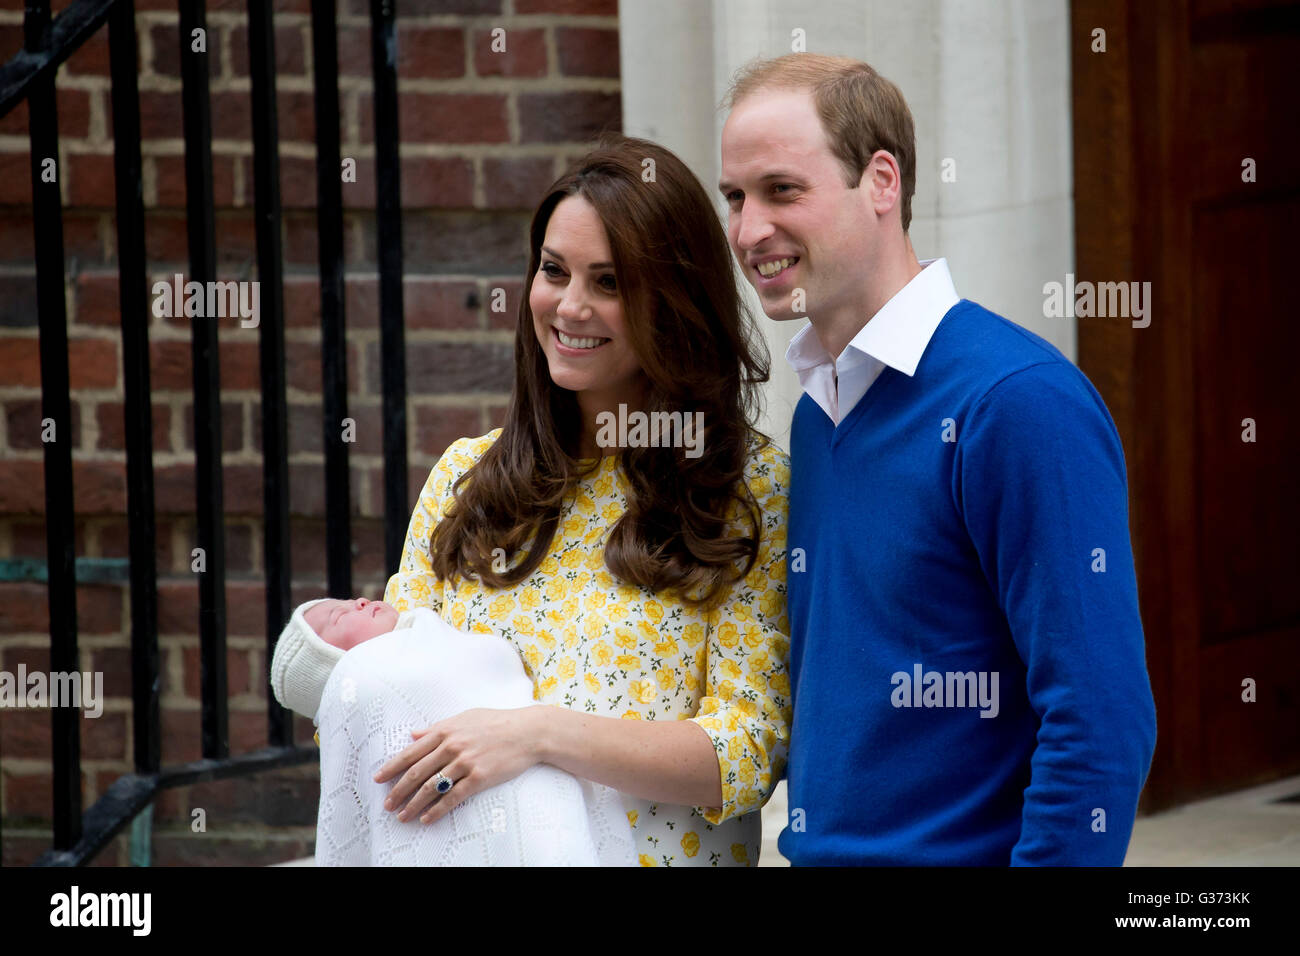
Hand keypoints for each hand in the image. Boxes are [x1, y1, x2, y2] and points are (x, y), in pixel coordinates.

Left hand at [372, 706, 544, 824]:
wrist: (527, 732)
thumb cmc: (497, 721)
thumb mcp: (464, 717)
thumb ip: (437, 727)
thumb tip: (413, 734)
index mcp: (445, 731)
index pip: (411, 752)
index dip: (392, 767)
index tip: (378, 779)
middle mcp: (451, 746)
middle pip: (416, 772)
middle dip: (398, 790)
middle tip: (386, 804)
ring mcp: (465, 763)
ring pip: (431, 788)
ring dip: (414, 804)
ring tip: (402, 816)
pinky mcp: (479, 778)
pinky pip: (453, 798)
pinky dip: (437, 810)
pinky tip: (427, 819)